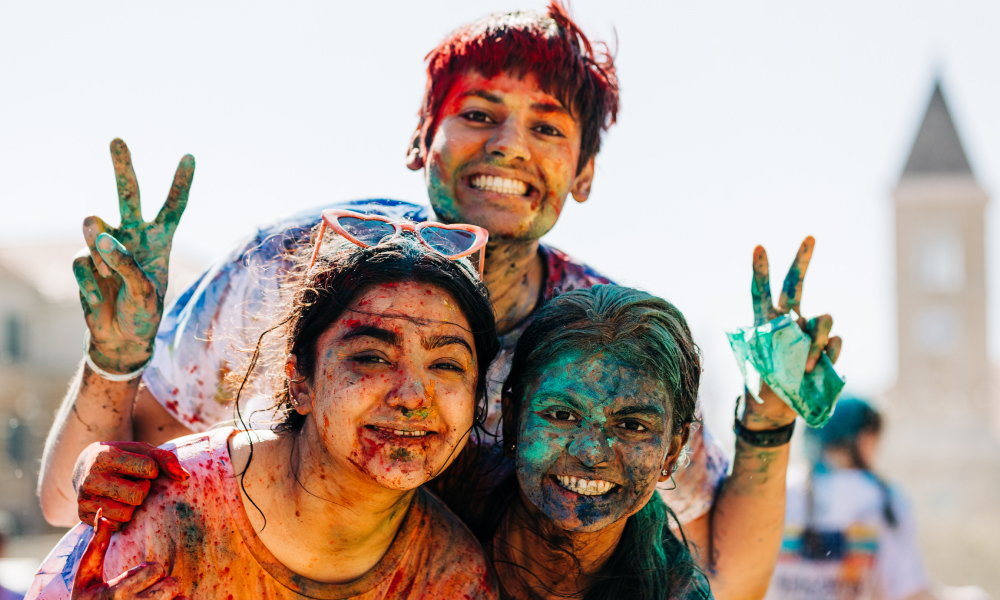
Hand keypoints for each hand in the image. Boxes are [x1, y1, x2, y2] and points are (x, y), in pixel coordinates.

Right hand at [72, 138, 194, 372]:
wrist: (119, 337)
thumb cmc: (143, 313)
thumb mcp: (144, 291)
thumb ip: (125, 260)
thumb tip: (96, 228)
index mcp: (159, 241)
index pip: (172, 208)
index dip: (180, 184)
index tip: (189, 156)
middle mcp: (133, 236)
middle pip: (128, 196)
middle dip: (122, 167)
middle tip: (117, 140)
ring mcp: (106, 245)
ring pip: (96, 231)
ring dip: (101, 253)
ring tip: (112, 279)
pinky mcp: (84, 258)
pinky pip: (82, 261)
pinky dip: (91, 280)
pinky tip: (100, 294)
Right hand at [72, 510, 183, 598]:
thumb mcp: (85, 576)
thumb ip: (96, 547)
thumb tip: (104, 514)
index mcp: (117, 592)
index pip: (156, 569)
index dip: (149, 570)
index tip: (134, 578)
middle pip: (172, 584)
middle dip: (162, 583)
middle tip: (147, 588)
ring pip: (179, 599)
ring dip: (172, 597)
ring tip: (155, 599)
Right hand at [75, 442, 189, 528]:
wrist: (85, 467)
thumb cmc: (123, 457)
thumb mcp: (142, 450)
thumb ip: (165, 459)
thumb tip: (185, 477)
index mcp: (104, 456)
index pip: (148, 469)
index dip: (152, 470)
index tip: (143, 467)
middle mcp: (89, 479)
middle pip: (138, 495)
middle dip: (142, 489)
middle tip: (134, 482)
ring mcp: (84, 499)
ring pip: (126, 514)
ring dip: (132, 505)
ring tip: (123, 492)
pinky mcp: (82, 516)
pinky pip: (116, 526)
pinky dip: (121, 517)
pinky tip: (115, 503)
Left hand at [745, 236, 842, 427]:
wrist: (775, 408)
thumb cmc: (762, 384)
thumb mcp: (762, 364)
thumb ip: (787, 343)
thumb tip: (820, 327)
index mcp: (765, 321)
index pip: (761, 291)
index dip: (761, 270)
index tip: (758, 246)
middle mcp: (788, 321)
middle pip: (796, 285)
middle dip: (802, 260)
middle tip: (810, 237)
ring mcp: (809, 333)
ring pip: (823, 320)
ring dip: (816, 340)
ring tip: (803, 364)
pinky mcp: (826, 350)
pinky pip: (835, 343)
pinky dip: (826, 356)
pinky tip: (815, 368)